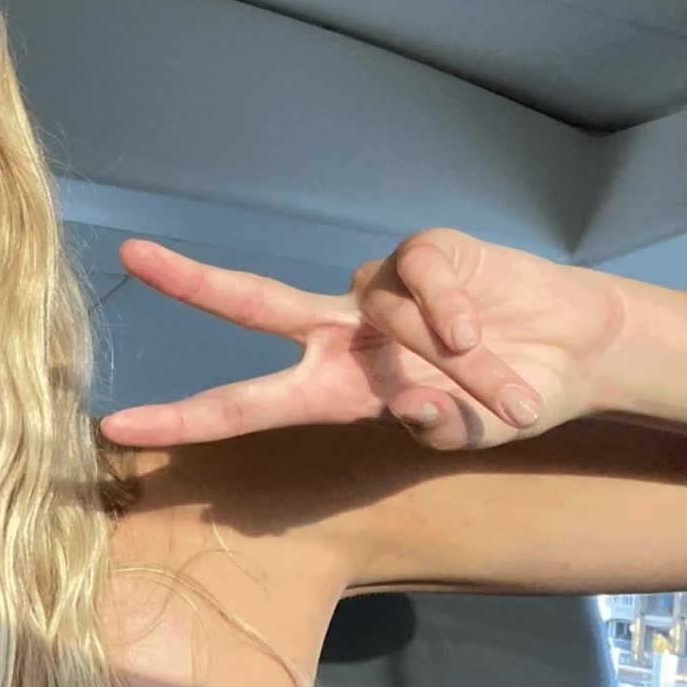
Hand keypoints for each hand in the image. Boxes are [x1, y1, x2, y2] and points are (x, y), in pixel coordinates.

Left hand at [97, 227, 629, 450]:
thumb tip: (410, 405)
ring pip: (385, 315)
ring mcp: (372, 290)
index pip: (238, 406)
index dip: (180, 420)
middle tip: (132, 254)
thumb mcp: (470, 434)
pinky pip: (424, 279)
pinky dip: (456, 314)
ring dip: (454, 360)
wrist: (571, 356)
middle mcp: (333, 334)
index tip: (115, 428)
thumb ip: (438, 428)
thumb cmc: (499, 401)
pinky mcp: (421, 252)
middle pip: (249, 302)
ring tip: (501, 380)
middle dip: (189, 281)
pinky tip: (486, 332)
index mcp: (326, 390)